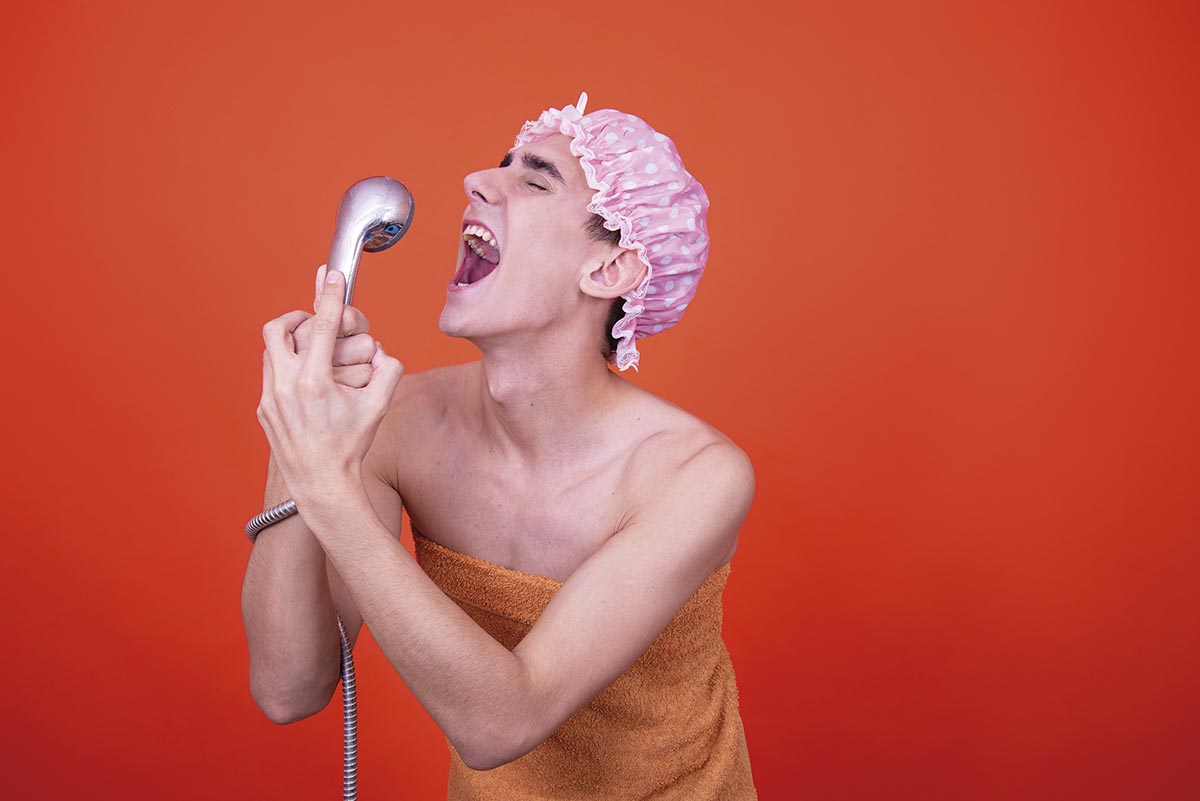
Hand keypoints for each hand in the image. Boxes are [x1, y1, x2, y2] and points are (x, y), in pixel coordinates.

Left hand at [257, 269, 404, 508]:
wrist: (321, 483)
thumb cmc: (349, 447)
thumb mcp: (377, 408)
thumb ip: (389, 373)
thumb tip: (385, 353)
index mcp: (314, 382)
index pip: (320, 325)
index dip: (329, 295)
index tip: (332, 276)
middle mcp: (285, 386)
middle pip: (278, 327)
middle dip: (297, 315)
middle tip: (313, 317)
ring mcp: (269, 397)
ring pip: (270, 350)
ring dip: (290, 341)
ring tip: (311, 348)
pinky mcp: (263, 409)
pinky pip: (270, 374)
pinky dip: (287, 366)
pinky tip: (305, 379)